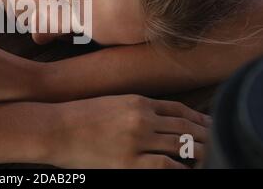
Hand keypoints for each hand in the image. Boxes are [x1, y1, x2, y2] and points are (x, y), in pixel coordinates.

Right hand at [47, 95, 210, 168]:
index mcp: (138, 102)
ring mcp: (138, 140)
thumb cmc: (79, 115)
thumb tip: (155, 117)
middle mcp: (143, 118)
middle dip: (205, 135)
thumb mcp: (111, 103)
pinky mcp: (130, 162)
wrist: (56, 127)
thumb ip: (135, 108)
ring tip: (210, 156)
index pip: (179, 109)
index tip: (207, 124)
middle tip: (216, 141)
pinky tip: (187, 170)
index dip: (197, 118)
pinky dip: (181, 168)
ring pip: (182, 146)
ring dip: (200, 152)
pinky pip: (166, 166)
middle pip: (185, 127)